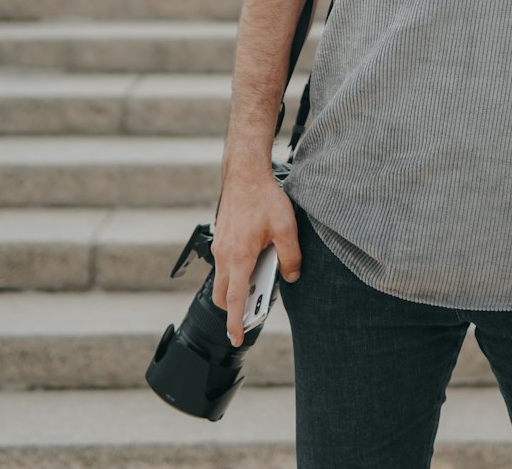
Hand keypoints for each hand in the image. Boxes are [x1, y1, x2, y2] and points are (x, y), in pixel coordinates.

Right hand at [211, 171, 300, 346]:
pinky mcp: (221, 239)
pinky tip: (256, 259)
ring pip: (223, 279)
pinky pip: (225, 264)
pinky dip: (236, 271)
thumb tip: (291, 276)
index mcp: (238, 257)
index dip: (235, 322)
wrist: (245, 173)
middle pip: (223, 295)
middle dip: (234, 308)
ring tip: (261, 281)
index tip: (236, 338)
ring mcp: (220, 247)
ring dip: (236, 287)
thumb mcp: (286, 228)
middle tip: (254, 309)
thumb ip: (290, 256)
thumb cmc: (264, 198)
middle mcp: (224, 255)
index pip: (233, 300)